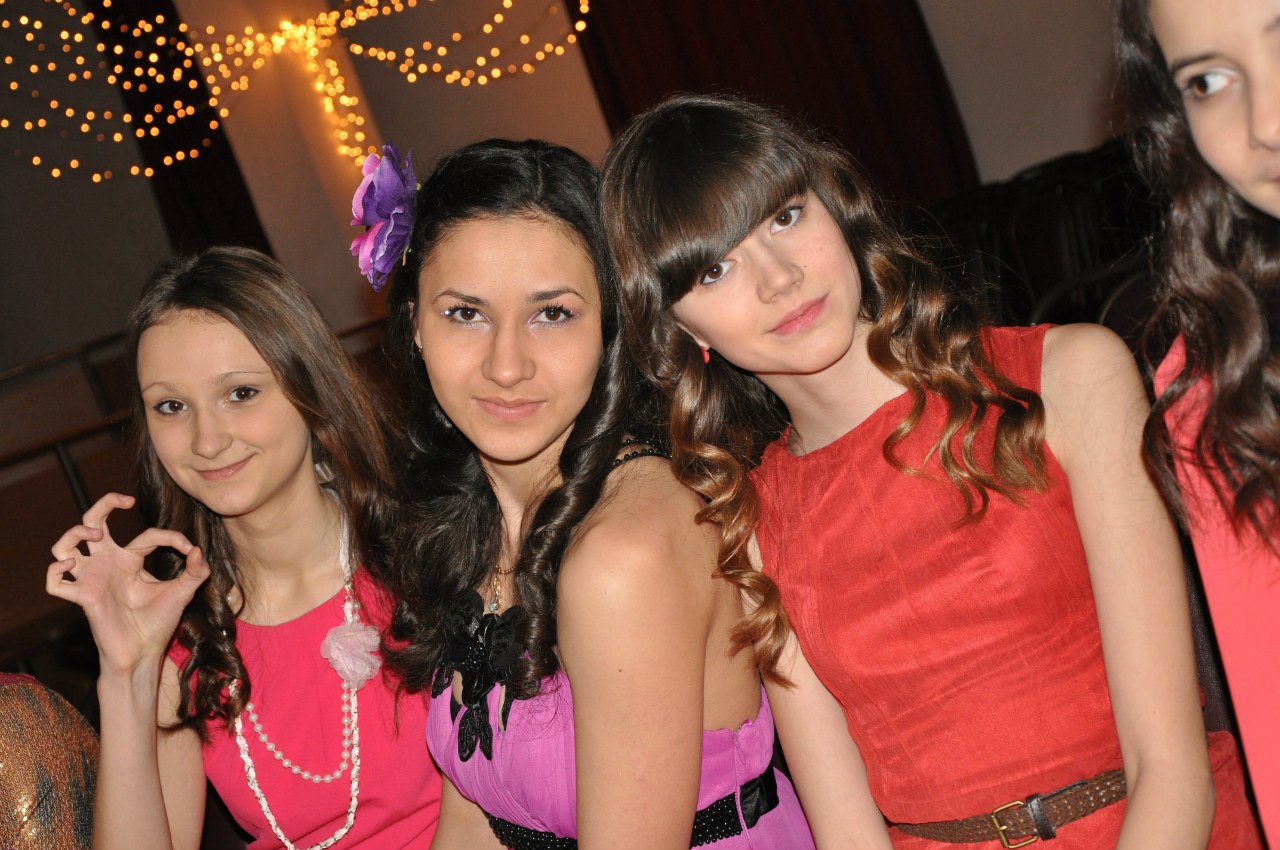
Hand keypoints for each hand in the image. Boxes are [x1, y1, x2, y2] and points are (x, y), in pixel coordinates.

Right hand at [47, 492, 210, 675]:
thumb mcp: (183, 593)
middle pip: (92, 521)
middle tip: (124, 502)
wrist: (145, 652)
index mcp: (131, 560)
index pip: (147, 535)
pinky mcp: (82, 598)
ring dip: (74, 533)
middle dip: (104, 504)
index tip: (187, 547)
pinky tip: (73, 566)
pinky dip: (55, 571)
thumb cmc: (159, 623)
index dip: (170, 537)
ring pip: (63, 547)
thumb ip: (196, 572)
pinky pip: (54, 583)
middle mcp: (108, 564)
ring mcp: (92, 579)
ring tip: (95, 535)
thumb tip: (198, 549)